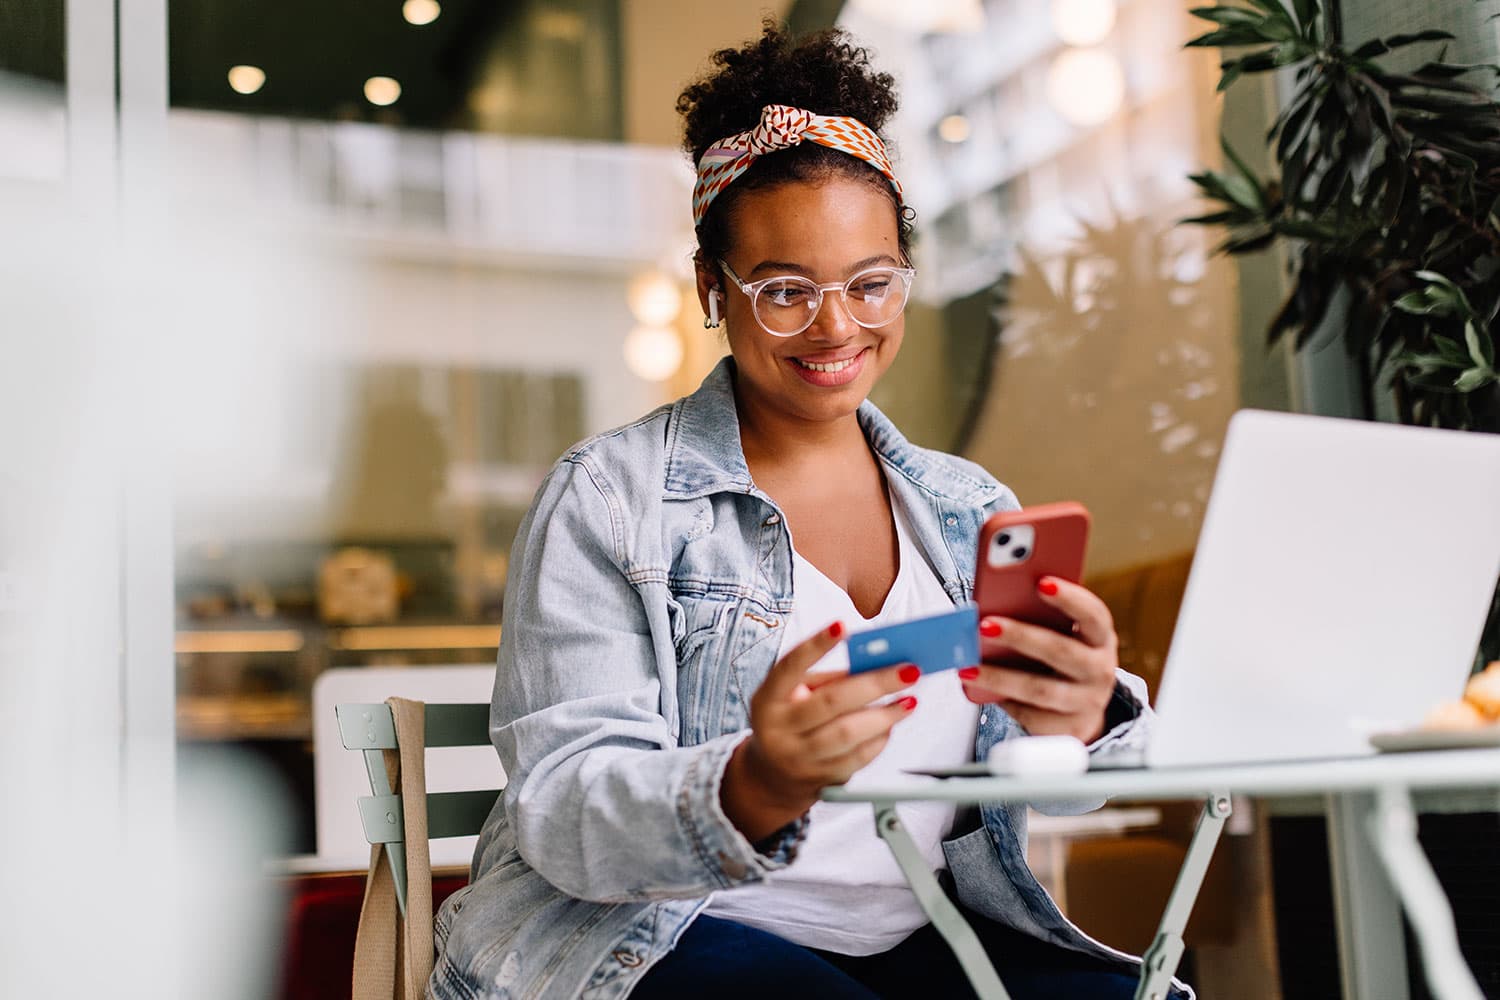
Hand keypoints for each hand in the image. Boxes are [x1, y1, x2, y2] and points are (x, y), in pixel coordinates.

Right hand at [721, 620, 919, 842]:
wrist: (773, 775)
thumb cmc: (792, 719)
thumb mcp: (795, 694)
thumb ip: (829, 679)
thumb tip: (875, 663)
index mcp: (768, 699)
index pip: (790, 667)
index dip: (816, 646)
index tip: (843, 626)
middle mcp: (778, 729)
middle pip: (831, 702)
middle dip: (875, 683)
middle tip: (908, 670)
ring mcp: (798, 758)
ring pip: (848, 734)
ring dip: (885, 715)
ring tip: (909, 701)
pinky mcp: (820, 780)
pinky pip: (857, 758)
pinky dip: (880, 739)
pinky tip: (890, 725)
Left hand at [959, 577, 1117, 743]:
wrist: (1082, 714)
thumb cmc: (1063, 661)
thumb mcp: (1065, 637)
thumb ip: (1042, 620)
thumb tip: (995, 605)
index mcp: (1101, 638)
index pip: (1093, 614)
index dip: (1070, 598)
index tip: (1041, 582)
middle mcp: (1100, 670)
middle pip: (1060, 651)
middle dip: (1020, 636)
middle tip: (984, 624)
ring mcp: (1086, 702)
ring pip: (1039, 689)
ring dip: (999, 676)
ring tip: (968, 665)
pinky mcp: (1066, 729)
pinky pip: (1028, 713)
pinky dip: (1000, 698)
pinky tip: (976, 686)